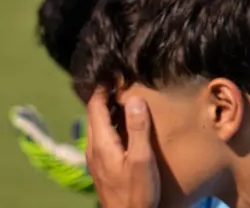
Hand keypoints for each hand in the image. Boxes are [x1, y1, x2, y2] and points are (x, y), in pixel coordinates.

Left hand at [84, 90, 158, 207]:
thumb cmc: (137, 190)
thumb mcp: (141, 159)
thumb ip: (138, 129)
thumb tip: (134, 99)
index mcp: (101, 143)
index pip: (95, 107)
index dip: (103, 88)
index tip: (114, 73)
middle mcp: (93, 148)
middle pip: (93, 115)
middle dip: (105, 96)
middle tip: (122, 81)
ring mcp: (95, 158)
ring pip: (97, 126)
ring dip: (108, 110)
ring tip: (126, 98)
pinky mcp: (101, 166)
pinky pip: (102, 136)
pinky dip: (110, 124)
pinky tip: (125, 125)